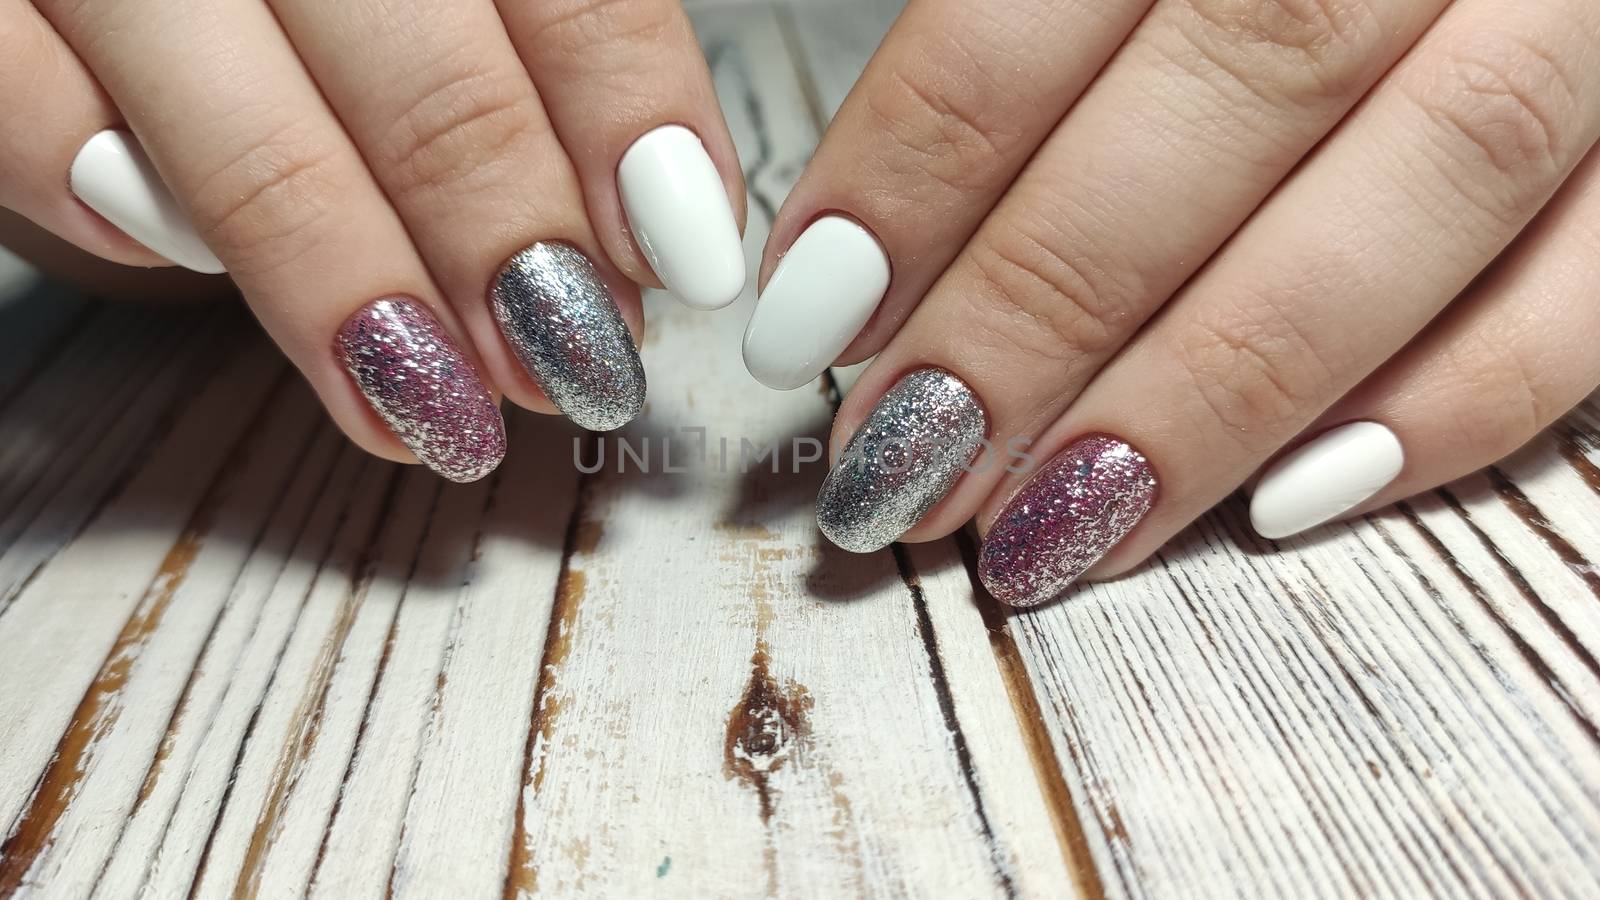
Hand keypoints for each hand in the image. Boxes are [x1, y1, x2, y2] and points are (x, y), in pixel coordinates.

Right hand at [1, 0, 746, 480]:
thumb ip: (514, 53)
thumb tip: (646, 227)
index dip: (636, 135)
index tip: (682, 258)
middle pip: (435, 86)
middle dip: (517, 252)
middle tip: (574, 368)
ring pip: (255, 140)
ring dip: (360, 293)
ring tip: (436, 407)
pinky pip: (25, 109)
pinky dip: (110, 201)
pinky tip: (184, 261)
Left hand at [748, 0, 1599, 605]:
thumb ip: (1027, 36)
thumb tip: (862, 249)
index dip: (920, 167)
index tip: (814, 317)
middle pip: (1239, 94)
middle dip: (1047, 310)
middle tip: (911, 463)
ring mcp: (1594, 9)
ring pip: (1429, 186)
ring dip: (1222, 389)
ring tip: (1056, 527)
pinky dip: (1459, 402)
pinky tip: (1296, 500)